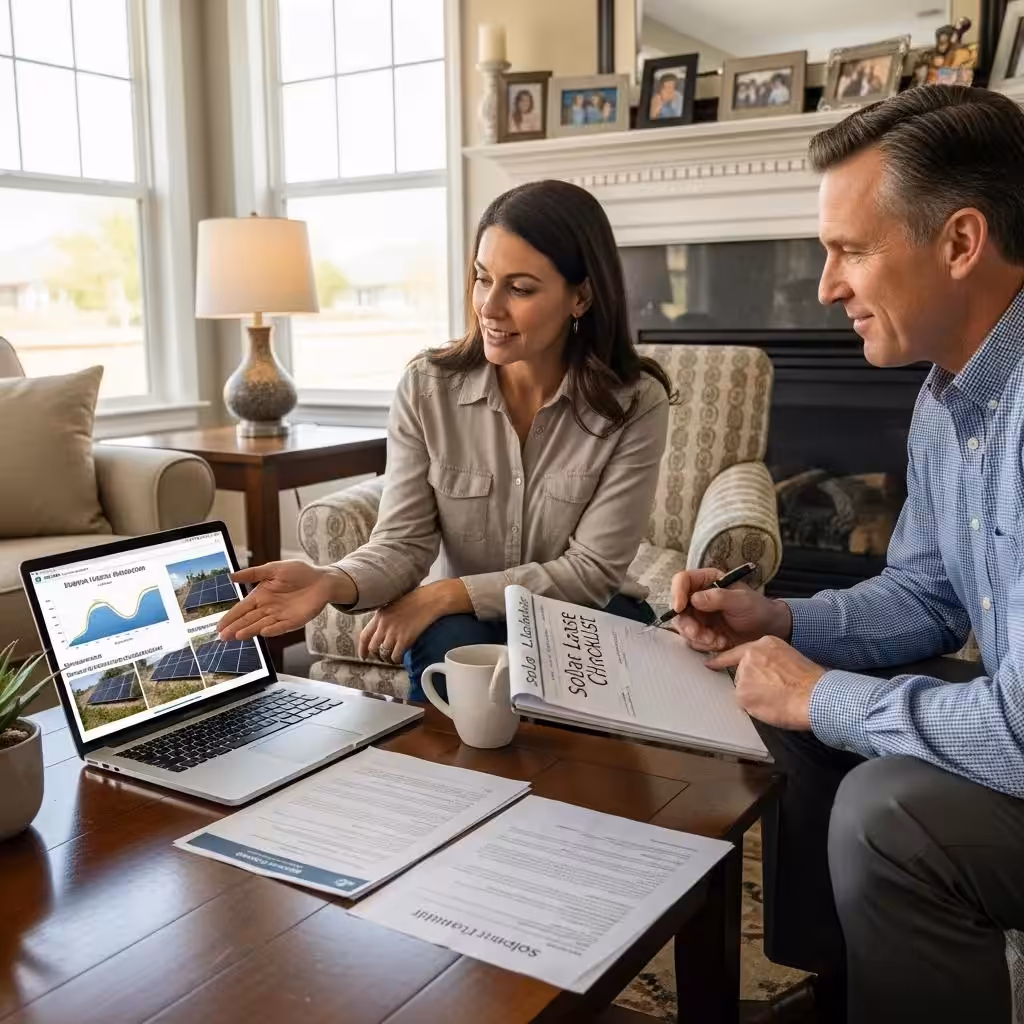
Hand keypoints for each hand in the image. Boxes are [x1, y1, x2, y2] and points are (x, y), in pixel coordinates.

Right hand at [217, 560, 348, 640]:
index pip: (242, 608)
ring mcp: (280, 616)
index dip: (230, 617)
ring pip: (261, 625)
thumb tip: (232, 576)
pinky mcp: (293, 621)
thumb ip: (254, 573)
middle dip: (235, 628)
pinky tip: (263, 631)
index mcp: (261, 596)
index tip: (219, 626)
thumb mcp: (274, 569)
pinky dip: (273, 629)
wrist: (322, 580)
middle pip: (248, 620)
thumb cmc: (299, 573)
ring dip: (250, 630)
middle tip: (223, 637)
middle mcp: (268, 608)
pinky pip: (281, 626)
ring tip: (238, 635)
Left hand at [358, 580, 469, 663]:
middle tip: (382, 658)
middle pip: (373, 647)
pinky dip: (397, 660)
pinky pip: (396, 656)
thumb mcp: (395, 605)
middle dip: (376, 656)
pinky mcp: (405, 639)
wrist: (432, 599)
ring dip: (388, 659)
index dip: (362, 649)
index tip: (363, 656)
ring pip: (384, 654)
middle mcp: (384, 625)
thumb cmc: (417, 599)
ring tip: (394, 659)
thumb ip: (387, 617)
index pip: (364, 636)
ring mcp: (394, 632)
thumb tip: (384, 630)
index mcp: (380, 616)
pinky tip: (402, 658)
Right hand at [669, 568, 791, 652]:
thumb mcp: (741, 600)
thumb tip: (694, 599)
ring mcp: (699, 615)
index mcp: (707, 581)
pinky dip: (705, 644)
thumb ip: (718, 597)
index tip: (679, 608)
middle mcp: (699, 597)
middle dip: (687, 624)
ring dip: (697, 637)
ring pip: (684, 626)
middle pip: (678, 607)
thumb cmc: (757, 609)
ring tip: (716, 640)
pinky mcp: (702, 631)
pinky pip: (693, 640)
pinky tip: (721, 643)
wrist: (767, 630)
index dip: (677, 593)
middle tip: (698, 634)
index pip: (682, 580)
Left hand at [706, 635, 823, 730]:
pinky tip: (772, 706)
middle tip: (775, 692)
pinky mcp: (742, 692)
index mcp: (764, 644)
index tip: (710, 663)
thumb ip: (770, 662)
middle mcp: (750, 655)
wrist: (815, 695)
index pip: (738, 652)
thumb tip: (763, 674)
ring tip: (778, 698)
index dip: (723, 660)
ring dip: (754, 697)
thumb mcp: (789, 658)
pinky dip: (755, 708)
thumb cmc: (809, 682)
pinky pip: (744, 704)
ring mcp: (744, 673)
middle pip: (741, 674)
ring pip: (743, 690)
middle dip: (753, 685)